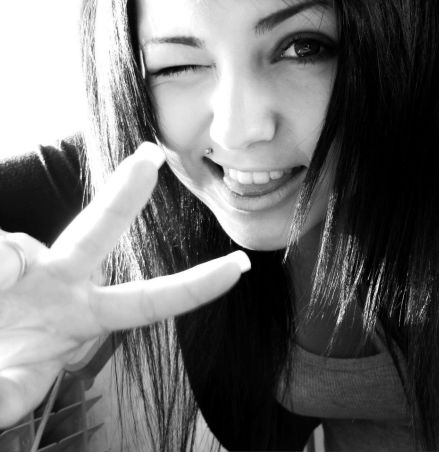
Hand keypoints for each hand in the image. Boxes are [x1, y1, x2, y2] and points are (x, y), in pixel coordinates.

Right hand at [0, 142, 249, 427]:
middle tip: (152, 156)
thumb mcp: (10, 388)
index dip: (195, 287)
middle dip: (127, 192)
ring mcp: (22, 264)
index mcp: (83, 316)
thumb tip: (9, 299)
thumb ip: (10, 387)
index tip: (240, 267)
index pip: (150, 300)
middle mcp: (60, 282)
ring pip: (11, 250)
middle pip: (99, 229)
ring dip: (0, 271)